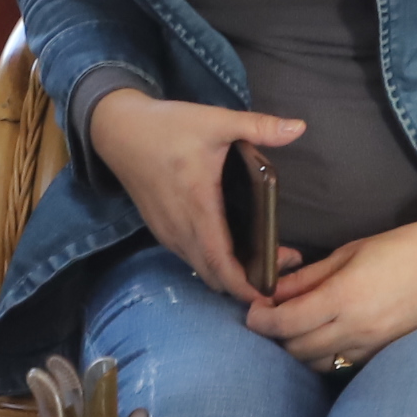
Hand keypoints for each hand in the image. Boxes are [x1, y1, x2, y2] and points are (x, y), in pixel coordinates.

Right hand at [86, 88, 304, 302]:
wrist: (117, 130)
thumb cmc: (167, 126)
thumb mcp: (215, 121)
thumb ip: (258, 126)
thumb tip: (299, 127)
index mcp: (198, 206)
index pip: (222, 262)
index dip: (245, 286)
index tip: (271, 295)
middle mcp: (180, 228)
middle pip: (215, 274)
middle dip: (247, 284)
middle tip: (281, 275)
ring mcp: (168, 232)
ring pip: (202, 269)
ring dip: (229, 275)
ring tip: (264, 264)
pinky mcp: (162, 230)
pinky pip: (190, 258)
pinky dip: (213, 264)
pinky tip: (234, 252)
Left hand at [247, 216, 416, 373]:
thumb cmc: (400, 248)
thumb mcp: (348, 254)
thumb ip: (308, 277)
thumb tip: (274, 291)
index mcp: (344, 297)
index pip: (287, 322)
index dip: (262, 321)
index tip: (252, 312)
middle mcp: (356, 328)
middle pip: (297, 349)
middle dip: (276, 336)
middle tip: (268, 319)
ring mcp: (371, 346)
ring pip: (317, 363)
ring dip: (298, 349)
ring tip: (293, 328)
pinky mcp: (382, 354)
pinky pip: (341, 364)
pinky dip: (324, 356)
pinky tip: (322, 337)